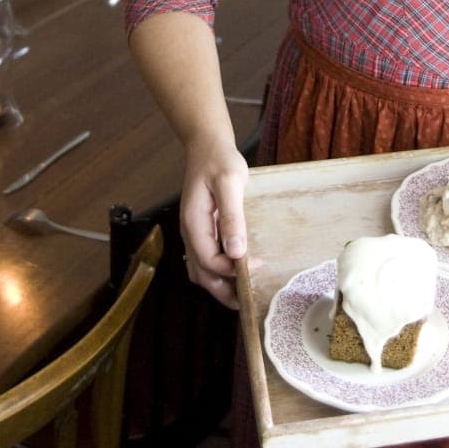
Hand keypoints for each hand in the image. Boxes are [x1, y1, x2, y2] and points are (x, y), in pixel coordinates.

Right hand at [180, 134, 248, 308]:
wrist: (207, 145)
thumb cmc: (219, 161)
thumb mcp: (229, 184)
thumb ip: (232, 217)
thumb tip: (236, 252)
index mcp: (194, 223)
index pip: (208, 260)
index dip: (232, 270)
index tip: (258, 266)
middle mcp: (190, 232)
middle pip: (201, 273)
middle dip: (222, 290)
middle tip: (247, 302)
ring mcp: (194, 232)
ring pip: (200, 270)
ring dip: (218, 285)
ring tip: (241, 295)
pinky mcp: (201, 229)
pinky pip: (204, 258)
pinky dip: (216, 272)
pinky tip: (233, 272)